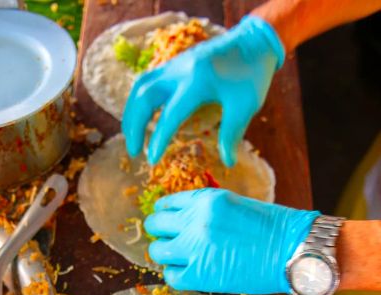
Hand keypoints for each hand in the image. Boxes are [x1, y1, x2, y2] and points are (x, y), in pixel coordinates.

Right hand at [122, 15, 284, 166]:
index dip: (159, 140)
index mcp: (197, 82)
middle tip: (133, 152)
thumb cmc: (252, 74)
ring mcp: (174, 65)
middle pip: (144, 98)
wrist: (253, 41)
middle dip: (134, 126)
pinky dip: (139, 101)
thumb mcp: (246, 106)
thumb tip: (228, 162)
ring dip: (131, 113)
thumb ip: (232, 134)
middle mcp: (180, 71)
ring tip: (131, 136)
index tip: (152, 160)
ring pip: (140, 87)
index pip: (170, 115)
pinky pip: (147, 81)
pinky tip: (141, 117)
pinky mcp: (174, 64)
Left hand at [146, 188, 320, 294]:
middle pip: (156, 225)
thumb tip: (186, 223)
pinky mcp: (200, 274)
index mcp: (205, 199)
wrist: (293, 250)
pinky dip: (176, 275)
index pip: (167, 204)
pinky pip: (171, 276)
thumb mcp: (235, 205)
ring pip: (158, 252)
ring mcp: (195, 248)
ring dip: (166, 255)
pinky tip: (188, 274)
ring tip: (179, 259)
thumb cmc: (273, 228)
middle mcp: (195, 220)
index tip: (167, 222)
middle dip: (160, 233)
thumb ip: (207, 211)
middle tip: (170, 242)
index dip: (165, 215)